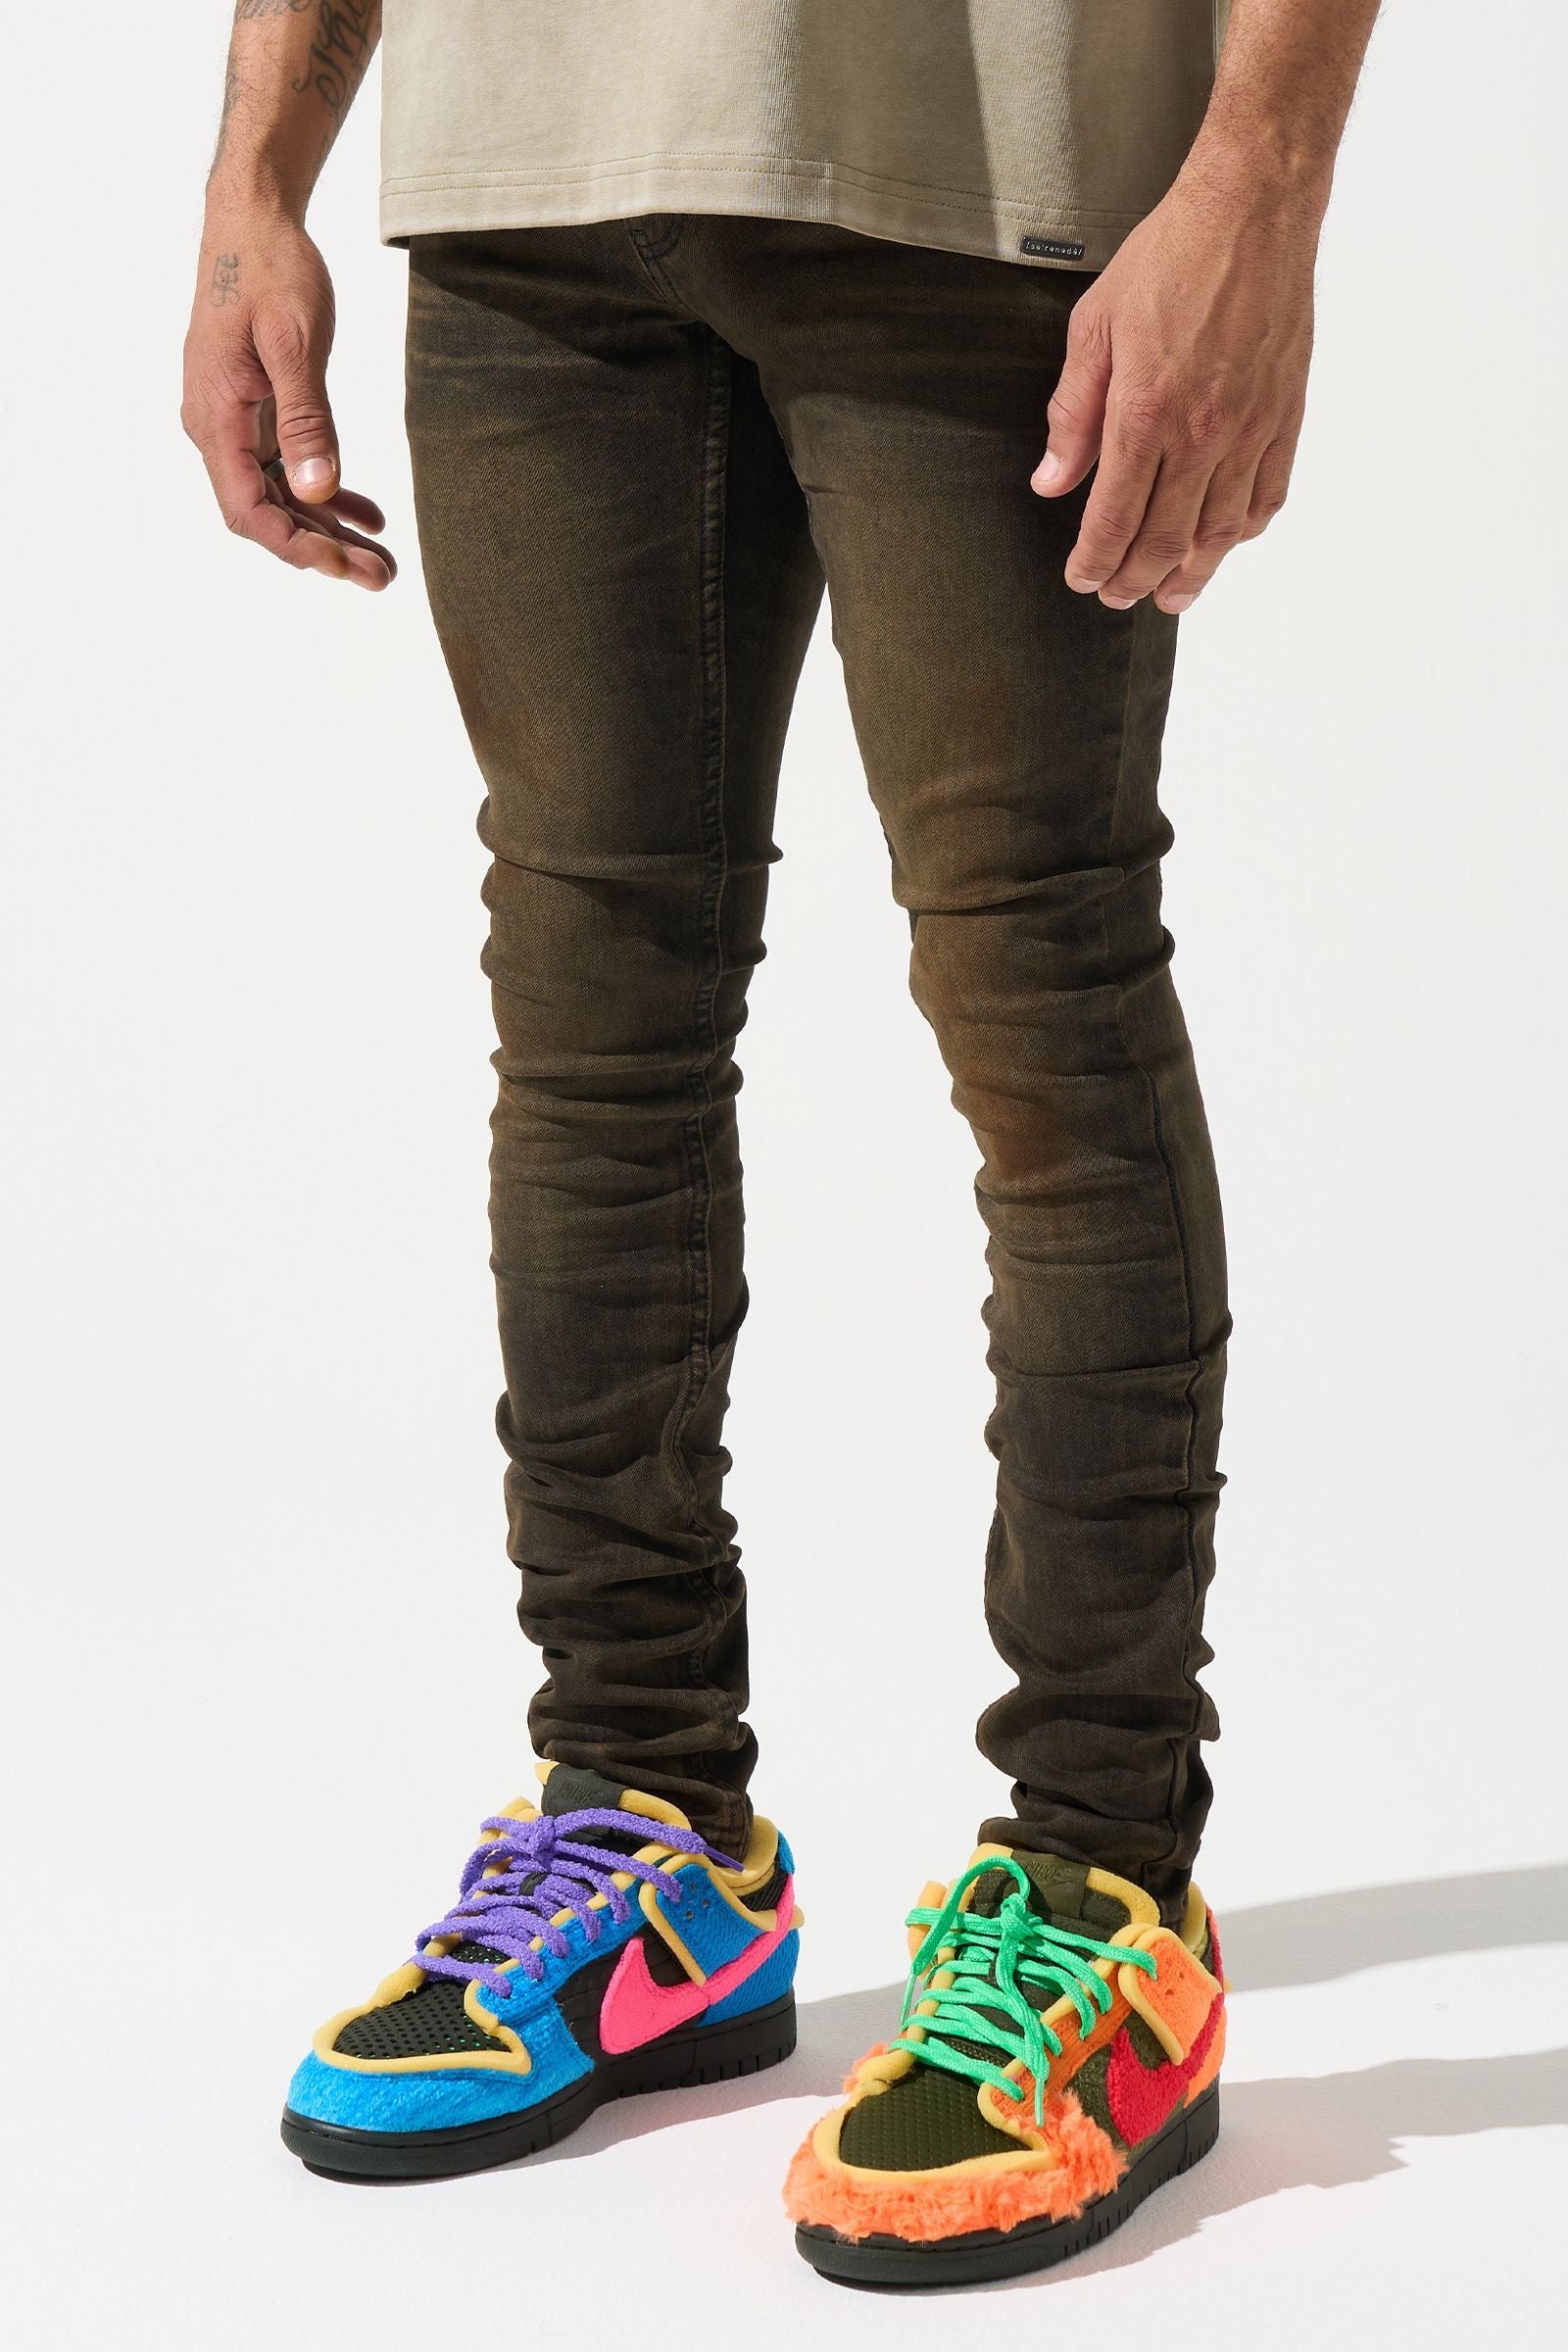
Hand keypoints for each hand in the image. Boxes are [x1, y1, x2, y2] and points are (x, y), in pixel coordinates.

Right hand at [182, 214, 394, 589]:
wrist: (253, 218)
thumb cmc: (270, 267)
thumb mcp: (294, 342)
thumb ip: (305, 417)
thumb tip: (317, 488)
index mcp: (215, 416)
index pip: (250, 510)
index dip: (296, 547)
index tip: (345, 567)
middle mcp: (217, 428)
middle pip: (268, 514)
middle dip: (324, 550)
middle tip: (382, 577)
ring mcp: (236, 421)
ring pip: (282, 496)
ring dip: (329, 530)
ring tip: (382, 560)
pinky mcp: (257, 410)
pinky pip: (290, 466)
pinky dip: (328, 491)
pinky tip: (368, 514)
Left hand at [1032, 164, 1319, 613]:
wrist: (1253, 210)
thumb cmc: (1172, 256)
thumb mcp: (1094, 329)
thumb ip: (1071, 415)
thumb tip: (1052, 480)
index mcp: (1144, 413)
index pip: (1114, 518)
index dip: (1095, 562)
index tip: (1083, 579)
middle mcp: (1200, 432)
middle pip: (1165, 539)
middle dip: (1135, 579)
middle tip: (1118, 596)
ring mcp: (1249, 428)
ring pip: (1220, 531)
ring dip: (1192, 573)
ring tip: (1171, 595)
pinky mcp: (1284, 415)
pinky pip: (1267, 494)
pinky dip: (1243, 531)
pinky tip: (1225, 542)